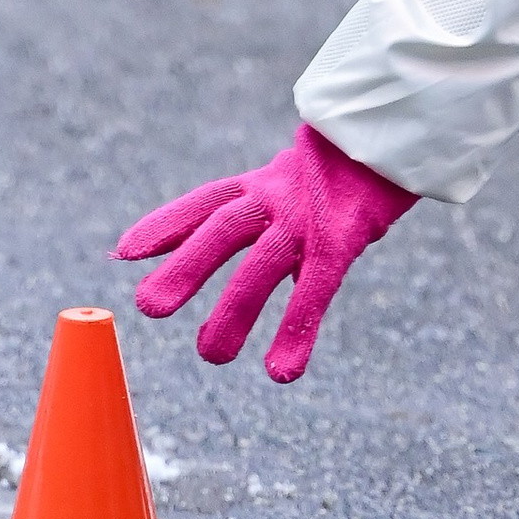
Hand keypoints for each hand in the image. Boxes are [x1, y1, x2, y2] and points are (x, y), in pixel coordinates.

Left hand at [115, 121, 416, 381]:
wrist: (394, 145)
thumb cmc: (333, 178)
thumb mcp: (279, 188)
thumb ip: (231, 219)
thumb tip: (165, 252)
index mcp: (259, 186)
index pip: (205, 203)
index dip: (164, 225)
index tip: (124, 253)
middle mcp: (276, 198)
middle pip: (224, 228)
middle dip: (186, 266)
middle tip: (148, 307)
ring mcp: (308, 219)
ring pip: (263, 265)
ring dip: (234, 311)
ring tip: (209, 356)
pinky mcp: (342, 241)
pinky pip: (316, 290)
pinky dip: (295, 329)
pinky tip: (281, 373)